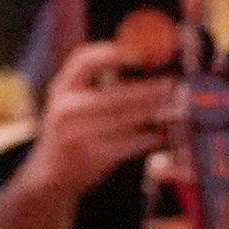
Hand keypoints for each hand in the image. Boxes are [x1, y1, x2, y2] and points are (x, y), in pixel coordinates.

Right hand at [24, 41, 184, 197]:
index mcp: (61, 89)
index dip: (110, 53)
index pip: (82, 61)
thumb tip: (144, 62)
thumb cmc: (71, 132)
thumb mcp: (71, 103)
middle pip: (113, 95)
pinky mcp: (93, 157)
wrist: (50, 175)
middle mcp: (66, 110)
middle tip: (172, 84)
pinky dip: (151, 138)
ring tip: (178, 108)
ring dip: (156, 112)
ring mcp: (77, 135)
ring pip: (126, 119)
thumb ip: (96, 84)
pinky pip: (130, 144)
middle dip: (148, 89)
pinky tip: (166, 134)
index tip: (139, 53)